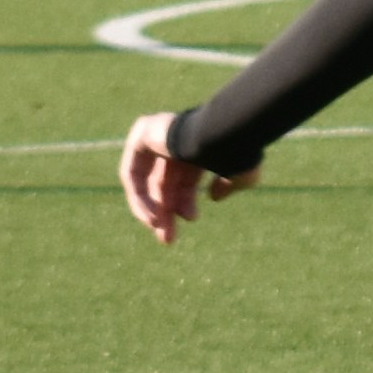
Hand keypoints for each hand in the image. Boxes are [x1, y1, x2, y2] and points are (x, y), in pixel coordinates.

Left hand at [122, 114, 255, 242]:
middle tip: (167, 239)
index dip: (183, 202)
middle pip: (163, 182)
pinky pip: (132, 172)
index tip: (189, 220)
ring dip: (151, 208)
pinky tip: (152, 217)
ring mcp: (156, 134)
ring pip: (147, 180)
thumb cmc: (236, 154)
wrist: (222, 135)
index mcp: (198, 145)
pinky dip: (139, 197)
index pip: (183, 178)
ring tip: (159, 229)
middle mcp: (175, 138)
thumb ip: (228, 185)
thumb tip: (214, 197)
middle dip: (165, 211)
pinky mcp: (142, 135)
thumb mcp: (239, 175)